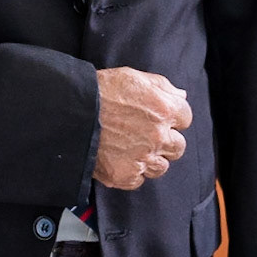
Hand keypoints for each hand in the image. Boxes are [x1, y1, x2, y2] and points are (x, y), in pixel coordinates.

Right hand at [93, 66, 190, 188]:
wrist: (70, 112)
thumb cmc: (99, 91)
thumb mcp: (133, 77)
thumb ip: (162, 86)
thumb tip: (181, 97)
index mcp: (164, 109)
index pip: (185, 119)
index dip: (171, 117)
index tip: (158, 118)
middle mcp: (158, 136)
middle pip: (178, 147)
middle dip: (166, 141)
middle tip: (146, 135)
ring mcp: (143, 158)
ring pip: (161, 167)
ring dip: (150, 159)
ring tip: (131, 148)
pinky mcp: (126, 175)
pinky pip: (139, 180)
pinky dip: (131, 171)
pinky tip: (119, 158)